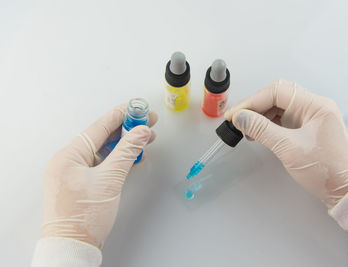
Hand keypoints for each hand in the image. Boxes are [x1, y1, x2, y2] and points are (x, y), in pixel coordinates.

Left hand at [41, 103, 157, 247]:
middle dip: (127, 129)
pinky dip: (118, 159)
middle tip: (147, 123)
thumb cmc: (83, 217)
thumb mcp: (109, 180)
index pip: (99, 127)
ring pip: (103, 150)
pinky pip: (102, 163)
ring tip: (144, 138)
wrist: (73, 245)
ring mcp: (75, 172)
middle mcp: (69, 160)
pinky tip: (132, 156)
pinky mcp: (82, 183)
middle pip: (102, 137)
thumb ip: (126, 152)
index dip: (121, 115)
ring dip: (124, 145)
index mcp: (69, 155)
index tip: (138, 108)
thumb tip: (141, 133)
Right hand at [225, 79, 347, 207]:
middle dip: (255, 106)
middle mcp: (313, 107)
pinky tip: (256, 132)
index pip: (277, 92)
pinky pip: (281, 119)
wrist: (343, 189)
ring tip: (244, 128)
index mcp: (315, 106)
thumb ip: (262, 130)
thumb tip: (241, 118)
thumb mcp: (289, 149)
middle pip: (276, 96)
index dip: (253, 101)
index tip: (236, 114)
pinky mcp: (304, 128)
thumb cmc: (327, 171)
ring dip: (259, 116)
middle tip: (237, 118)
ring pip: (277, 107)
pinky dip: (266, 124)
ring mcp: (309, 118)